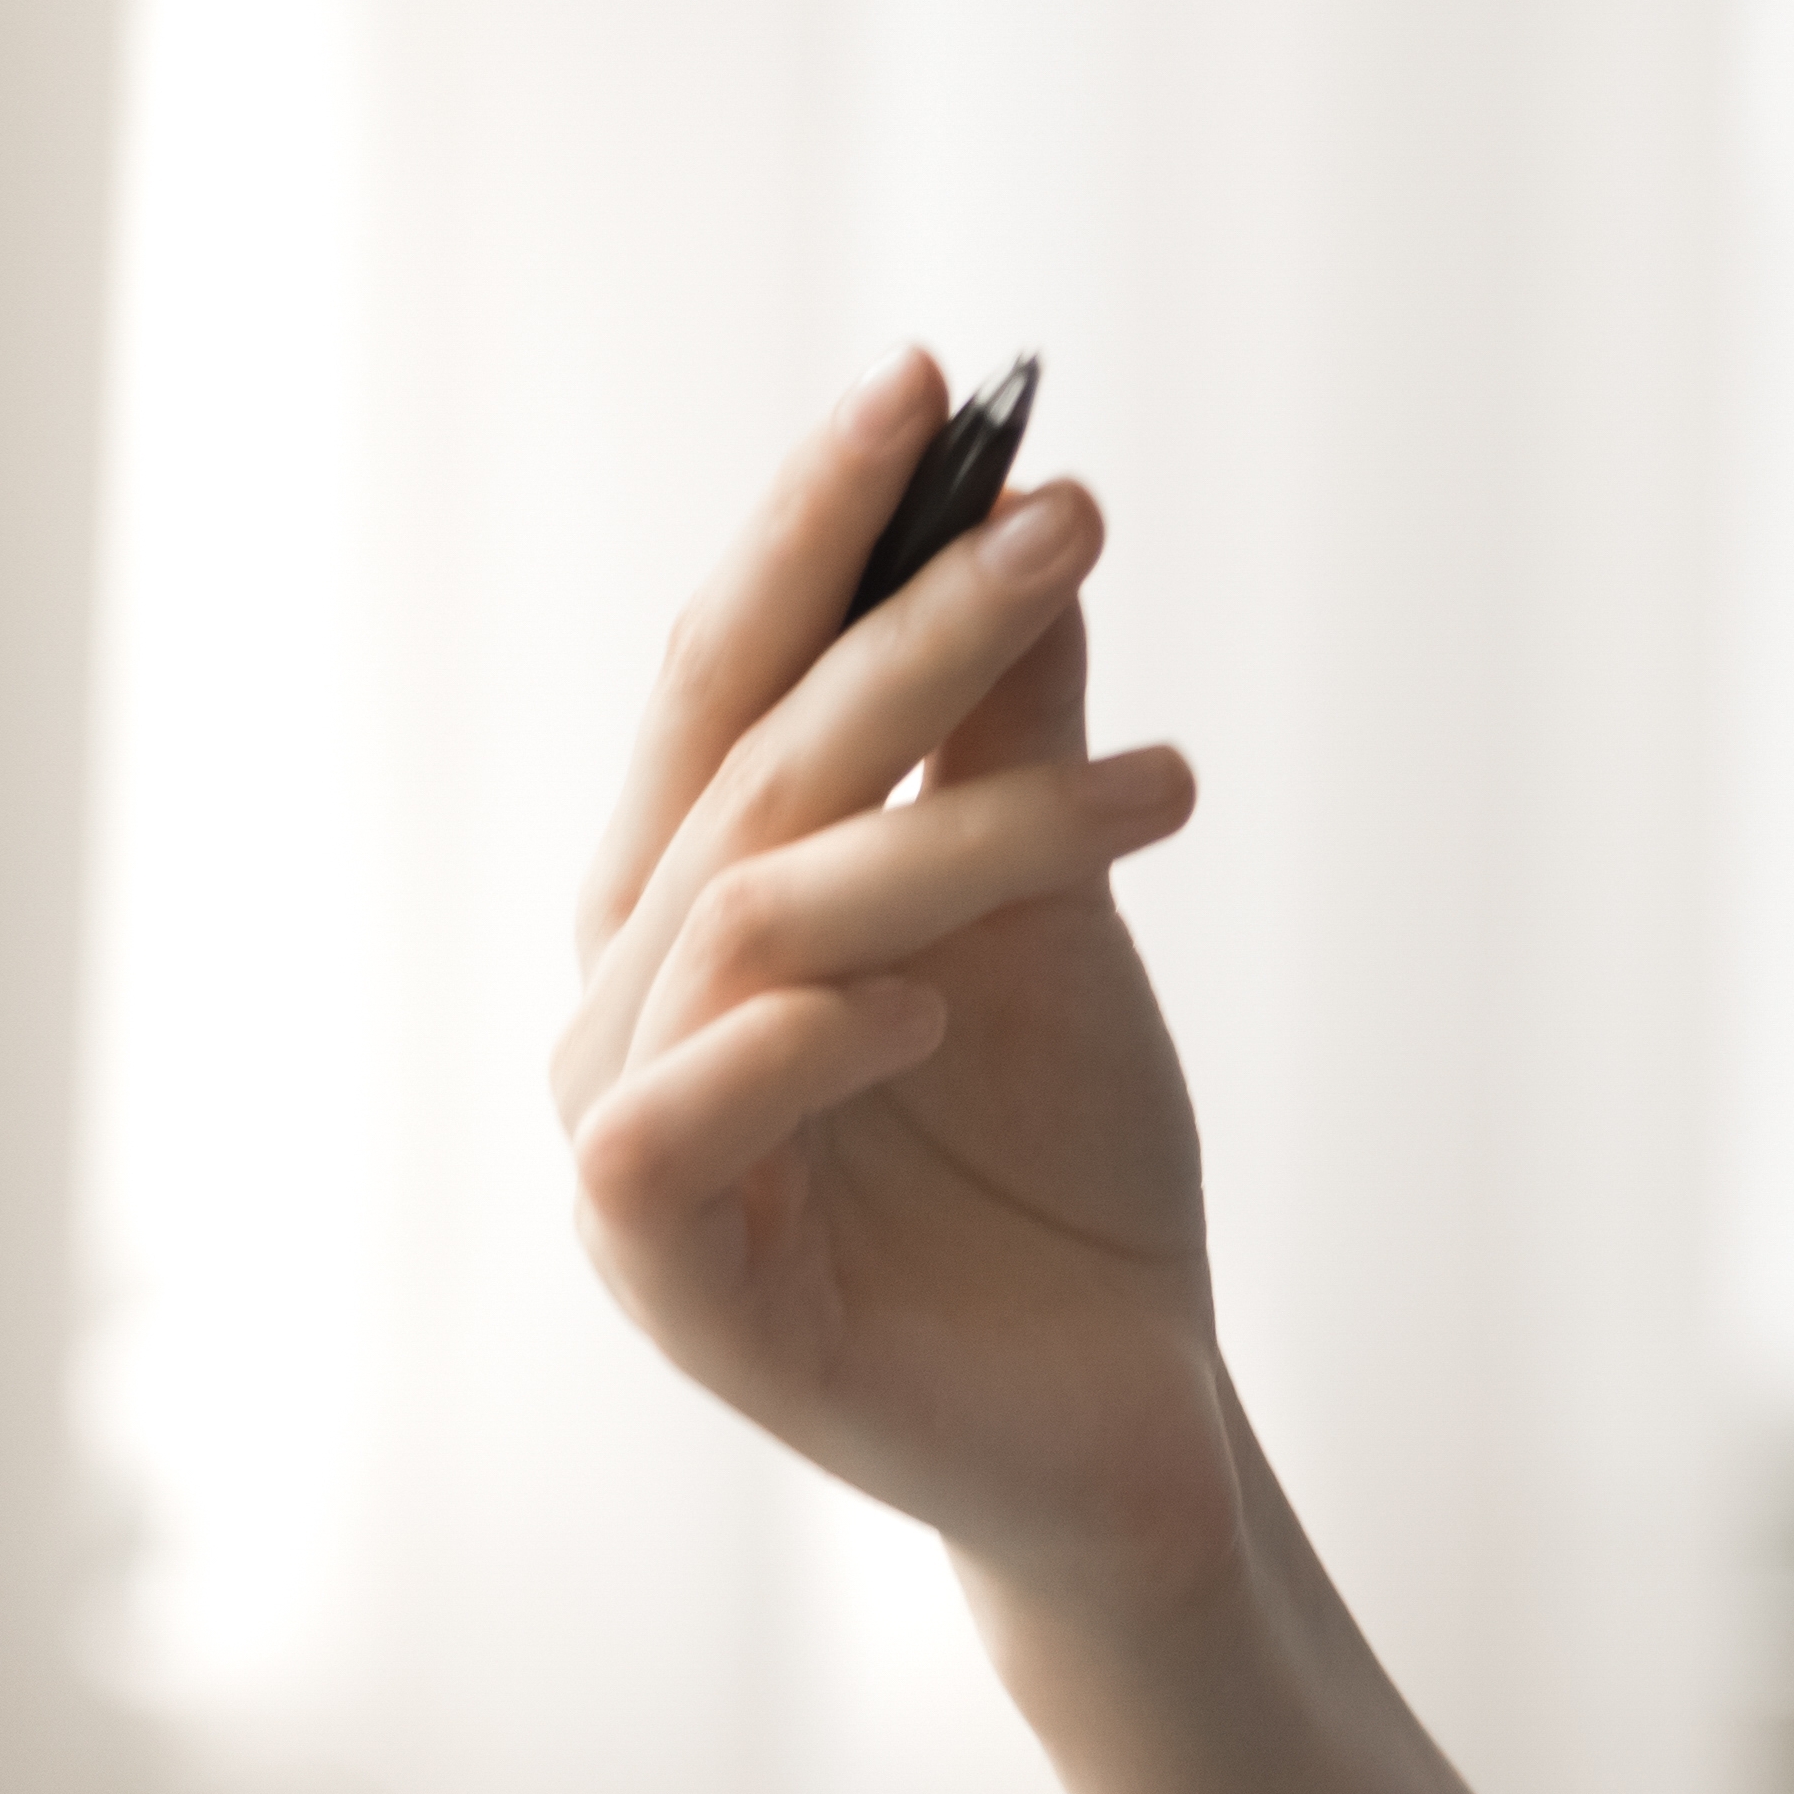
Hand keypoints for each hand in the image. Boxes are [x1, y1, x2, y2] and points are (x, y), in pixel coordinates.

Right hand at [552, 356, 1239, 1620]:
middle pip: (753, 769)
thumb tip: (1032, 511)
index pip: (726, 676)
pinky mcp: (670, 1285)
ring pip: (761, 923)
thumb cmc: (1061, 1170)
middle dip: (912, 626)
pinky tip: (927, 1013)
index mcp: (692, 901)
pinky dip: (794, 1048)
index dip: (811, 529)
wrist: (1124, 1415)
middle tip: (1073, 516)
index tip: (931, 378)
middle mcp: (631, 1005)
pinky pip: (671, 1130)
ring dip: (960, 834)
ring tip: (1162, 795)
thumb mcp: (1052, 922)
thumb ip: (1010, 739)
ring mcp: (634, 1148)